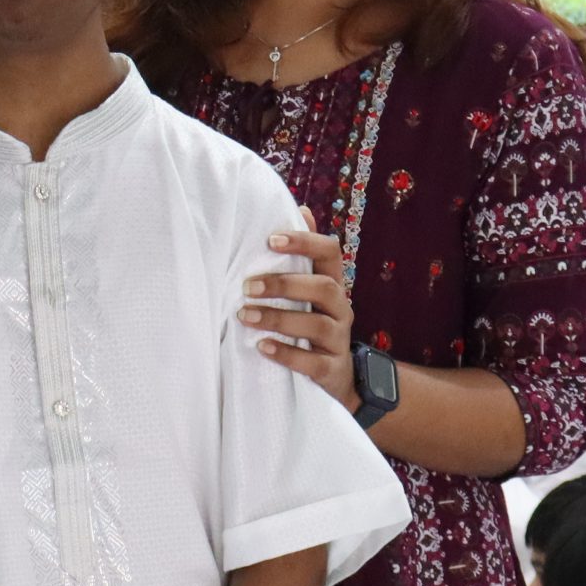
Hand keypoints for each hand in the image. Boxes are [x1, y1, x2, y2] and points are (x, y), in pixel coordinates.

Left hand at [242, 208, 356, 415]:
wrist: (338, 377)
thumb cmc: (313, 323)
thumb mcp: (309, 290)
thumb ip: (303, 256)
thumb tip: (300, 209)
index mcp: (333, 283)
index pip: (330, 252)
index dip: (305, 242)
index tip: (271, 240)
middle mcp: (341, 308)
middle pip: (324, 287)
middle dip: (283, 284)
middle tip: (247, 286)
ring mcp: (339, 340)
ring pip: (316, 325)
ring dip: (278, 318)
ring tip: (245, 316)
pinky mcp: (332, 370)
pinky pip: (313, 362)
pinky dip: (287, 354)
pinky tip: (262, 346)